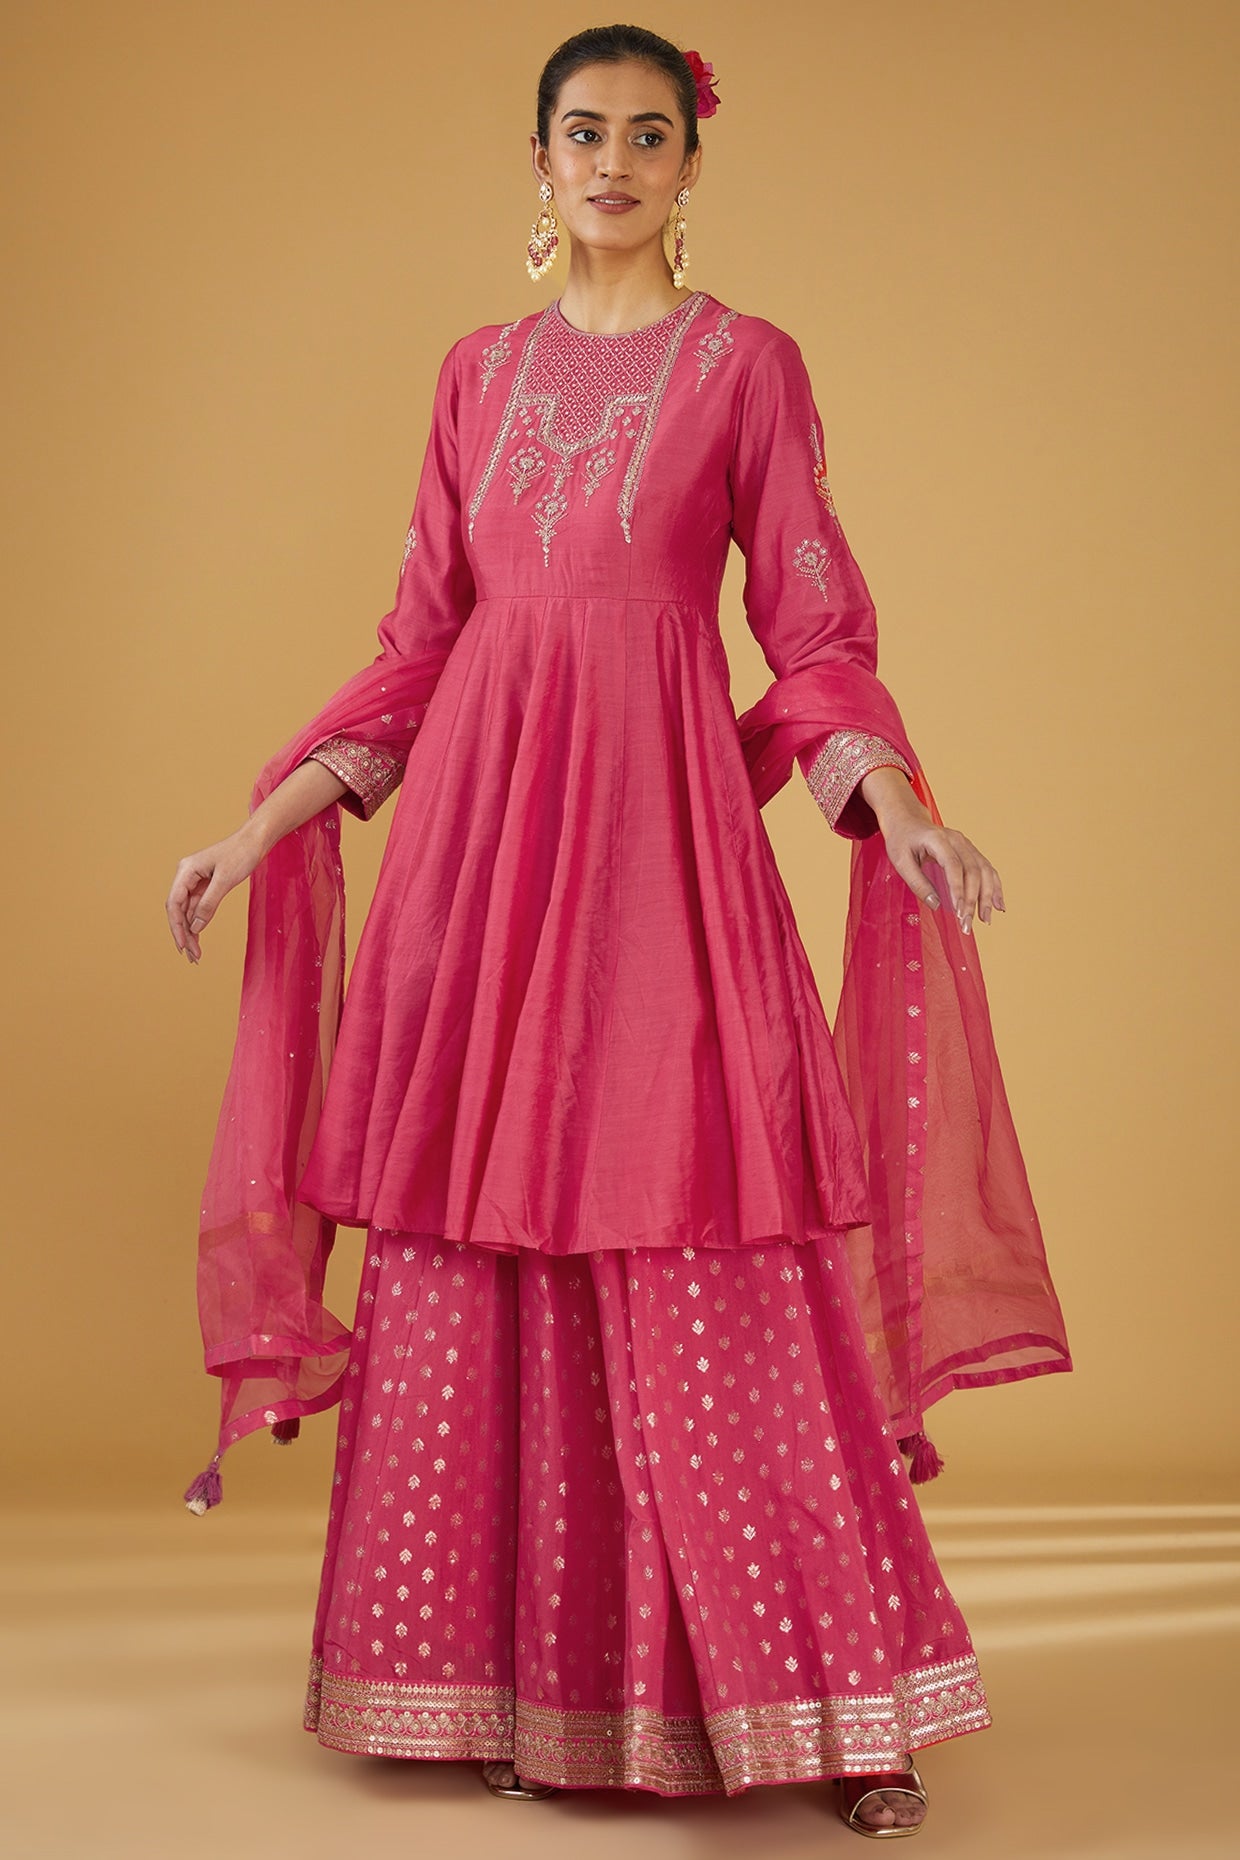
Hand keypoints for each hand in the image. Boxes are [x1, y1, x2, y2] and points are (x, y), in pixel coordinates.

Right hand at [165, 826, 263, 962]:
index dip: (176, 926)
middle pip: (178, 910)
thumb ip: (209, 904)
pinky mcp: (206, 885)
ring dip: (191, 931)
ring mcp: (195, 881)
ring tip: (196, 954)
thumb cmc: (242, 854)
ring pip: (188, 911)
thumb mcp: (225, 880)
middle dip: (184, 933)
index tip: (183, 946)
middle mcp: (186, 875)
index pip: (174, 903)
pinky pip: (198, 907)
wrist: (256, 840)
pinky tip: (199, 937)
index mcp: (186, 870)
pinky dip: (199, 922)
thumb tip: (196, 927)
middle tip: (192, 956)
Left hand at [860, 768, 1005, 934]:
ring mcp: (966, 844)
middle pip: (973, 870)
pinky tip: (998, 905)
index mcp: (938, 839)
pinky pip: (987, 869)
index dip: (958, 889)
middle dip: (972, 900)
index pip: (953, 866)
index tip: (959, 911)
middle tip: (967, 925)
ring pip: (984, 870)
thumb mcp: (900, 862)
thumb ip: (917, 883)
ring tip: (985, 920)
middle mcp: (957, 840)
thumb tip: (936, 905)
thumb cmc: (901, 840)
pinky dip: (994, 887)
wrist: (907, 820)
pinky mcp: (970, 851)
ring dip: (987, 896)